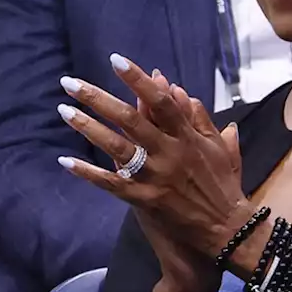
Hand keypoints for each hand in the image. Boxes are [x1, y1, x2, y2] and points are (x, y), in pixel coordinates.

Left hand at [57, 54, 248, 258]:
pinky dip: (88, 172)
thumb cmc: (223, 185)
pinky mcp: (145, 199)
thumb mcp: (219, 147)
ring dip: (88, 127)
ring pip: (116, 146)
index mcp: (188, 136)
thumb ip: (199, 118)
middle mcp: (169, 152)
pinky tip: (66, 161)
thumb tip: (178, 90)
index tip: (116, 60)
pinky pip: (111, 183)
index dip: (139, 80)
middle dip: (98, 98)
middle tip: (70, 83)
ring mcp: (156, 177)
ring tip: (64, 110)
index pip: (161, 101)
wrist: (227, 231)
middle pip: (130, 119)